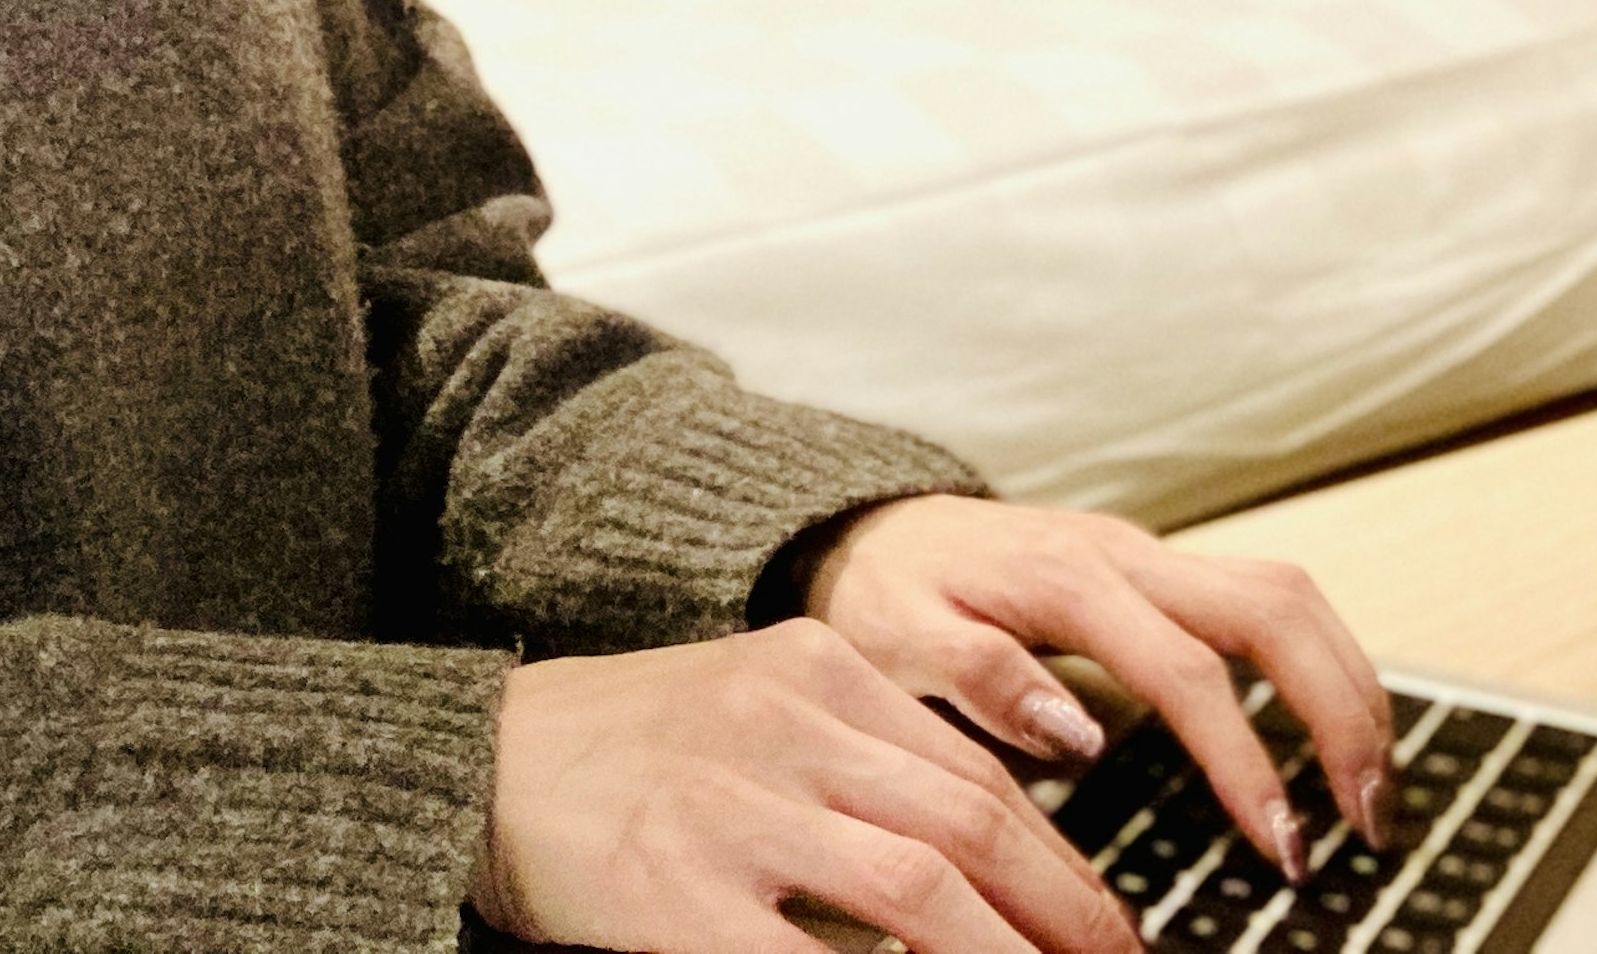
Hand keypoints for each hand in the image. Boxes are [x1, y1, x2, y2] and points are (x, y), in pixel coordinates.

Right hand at [474, 618, 1138, 952]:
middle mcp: (784, 723)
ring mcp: (731, 809)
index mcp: (817, 668)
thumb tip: (990, 866)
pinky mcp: (677, 896)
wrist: (484, 762)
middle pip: (969, 826)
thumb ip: (863, 766)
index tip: (1112, 929)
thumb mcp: (760, 715)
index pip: (977, 773)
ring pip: (920, 890)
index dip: (1063, 864)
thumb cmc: (636, 754)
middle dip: (1066, 917)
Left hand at [798, 498, 1395, 881]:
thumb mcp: (896, 637)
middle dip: (1340, 712)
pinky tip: (1334, 734)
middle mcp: (1127, 554)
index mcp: (1068, 577)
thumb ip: (980, 678)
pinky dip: (1320, 663)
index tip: (1283, 843)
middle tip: (1370, 820)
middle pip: (1276, 606)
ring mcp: (1153, 556)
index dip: (1247, 760)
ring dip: (1349, 684)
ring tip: (1375, 787)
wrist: (873, 527)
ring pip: (1290, 593)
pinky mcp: (1163, 569)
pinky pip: (1269, 601)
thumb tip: (1080, 732)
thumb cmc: (884, 591)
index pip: (1189, 670)